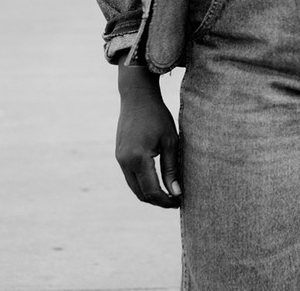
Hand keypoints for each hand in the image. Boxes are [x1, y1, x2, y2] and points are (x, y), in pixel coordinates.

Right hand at [114, 66, 182, 207]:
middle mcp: (125, 161)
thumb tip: (176, 193)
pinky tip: (156, 180)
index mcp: (139, 158)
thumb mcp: (170, 142)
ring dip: (149, 194)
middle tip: (175, 199)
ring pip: (134, 187)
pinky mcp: (119, 155)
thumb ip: (172, 170)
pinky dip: (142, 184)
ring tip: (168, 191)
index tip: (180, 202)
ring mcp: (119, 158)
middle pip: (141, 194)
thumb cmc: (157, 117)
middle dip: (158, 201)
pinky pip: (130, 177)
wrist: (136, 97)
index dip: (166, 201)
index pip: (152, 191)